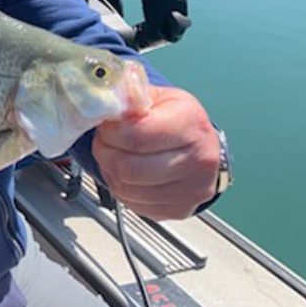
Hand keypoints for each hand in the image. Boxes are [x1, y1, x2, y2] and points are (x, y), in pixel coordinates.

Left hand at [92, 85, 219, 219]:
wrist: (201, 146)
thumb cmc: (177, 119)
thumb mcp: (157, 97)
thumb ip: (129, 97)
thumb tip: (103, 98)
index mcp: (190, 123)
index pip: (136, 136)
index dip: (110, 132)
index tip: (106, 125)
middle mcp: (198, 159)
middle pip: (128, 168)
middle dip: (105, 152)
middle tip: (104, 141)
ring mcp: (191, 189)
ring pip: (126, 188)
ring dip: (109, 171)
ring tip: (114, 154)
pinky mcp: (180, 209)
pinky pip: (134, 204)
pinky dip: (121, 188)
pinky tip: (125, 173)